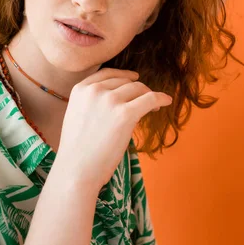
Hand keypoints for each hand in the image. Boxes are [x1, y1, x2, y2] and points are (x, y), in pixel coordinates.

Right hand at [54, 67, 172, 191]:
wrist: (76, 171)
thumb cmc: (78, 151)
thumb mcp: (77, 115)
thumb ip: (92, 102)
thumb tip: (117, 98)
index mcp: (81, 89)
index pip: (107, 73)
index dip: (123, 76)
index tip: (134, 79)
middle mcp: (95, 90)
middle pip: (125, 82)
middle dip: (137, 90)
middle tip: (145, 101)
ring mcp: (110, 100)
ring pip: (138, 89)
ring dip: (148, 96)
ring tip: (153, 107)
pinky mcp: (125, 114)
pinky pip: (150, 98)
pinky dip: (161, 98)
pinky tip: (167, 101)